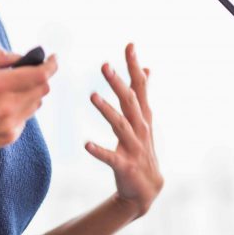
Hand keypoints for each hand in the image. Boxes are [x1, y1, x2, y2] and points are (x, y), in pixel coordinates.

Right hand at [0, 45, 57, 159]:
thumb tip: (18, 57)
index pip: (40, 74)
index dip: (51, 65)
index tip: (53, 58)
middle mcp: (8, 106)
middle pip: (43, 89)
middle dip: (40, 78)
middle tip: (28, 73)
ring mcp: (11, 124)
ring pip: (36, 104)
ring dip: (30, 94)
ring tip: (9, 92)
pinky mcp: (10, 136)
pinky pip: (25, 119)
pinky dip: (20, 110)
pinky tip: (0, 110)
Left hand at [86, 42, 163, 218]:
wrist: (147, 189)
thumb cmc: (142, 149)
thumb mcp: (144, 119)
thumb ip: (143, 94)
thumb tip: (147, 68)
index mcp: (142, 116)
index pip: (140, 87)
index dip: (134, 66)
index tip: (130, 45)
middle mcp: (141, 128)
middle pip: (130, 102)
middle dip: (118, 83)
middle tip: (104, 65)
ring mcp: (134, 147)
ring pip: (120, 126)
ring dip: (107, 111)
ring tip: (92, 96)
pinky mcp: (125, 166)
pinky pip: (111, 157)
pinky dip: (99, 151)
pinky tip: (86, 144)